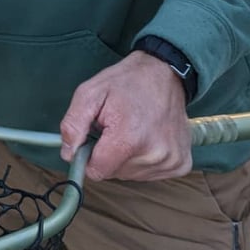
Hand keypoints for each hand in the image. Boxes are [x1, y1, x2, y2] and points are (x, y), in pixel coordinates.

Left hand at [59, 51, 192, 181]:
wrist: (163, 73)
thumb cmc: (125, 82)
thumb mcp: (89, 93)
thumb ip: (74, 125)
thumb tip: (68, 154)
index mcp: (129, 139)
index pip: (98, 171)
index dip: (89, 158)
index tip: (92, 141)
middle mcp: (154, 155)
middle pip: (114, 173)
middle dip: (108, 154)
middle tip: (114, 128)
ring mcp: (171, 161)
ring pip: (132, 175)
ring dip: (126, 157)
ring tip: (132, 130)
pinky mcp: (181, 163)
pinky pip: (151, 174)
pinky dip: (144, 160)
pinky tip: (147, 138)